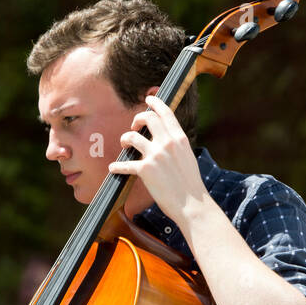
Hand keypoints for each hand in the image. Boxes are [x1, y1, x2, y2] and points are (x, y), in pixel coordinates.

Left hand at [109, 94, 207, 227]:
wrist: (192, 205)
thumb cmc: (190, 185)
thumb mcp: (188, 157)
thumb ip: (176, 144)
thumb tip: (166, 136)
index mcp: (179, 138)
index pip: (165, 112)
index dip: (155, 102)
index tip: (148, 99)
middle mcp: (167, 143)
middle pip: (147, 118)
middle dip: (136, 120)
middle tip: (133, 128)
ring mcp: (155, 155)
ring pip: (132, 137)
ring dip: (125, 139)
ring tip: (125, 146)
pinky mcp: (145, 170)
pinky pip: (124, 164)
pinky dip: (117, 167)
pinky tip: (113, 169)